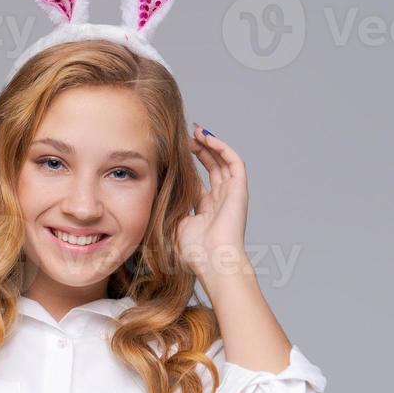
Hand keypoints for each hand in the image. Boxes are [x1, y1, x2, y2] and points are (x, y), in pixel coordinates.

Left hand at [176, 124, 249, 281]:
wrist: (214, 262)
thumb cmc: (194, 252)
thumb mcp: (174, 224)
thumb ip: (169, 207)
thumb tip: (154, 192)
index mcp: (206, 209)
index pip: (199, 180)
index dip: (189, 164)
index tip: (176, 150)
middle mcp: (221, 200)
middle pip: (213, 166)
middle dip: (200, 148)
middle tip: (187, 134)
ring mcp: (231, 194)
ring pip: (224, 161)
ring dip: (211, 144)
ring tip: (197, 131)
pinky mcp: (239, 190)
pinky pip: (235, 162)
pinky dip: (223, 148)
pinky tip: (207, 138)